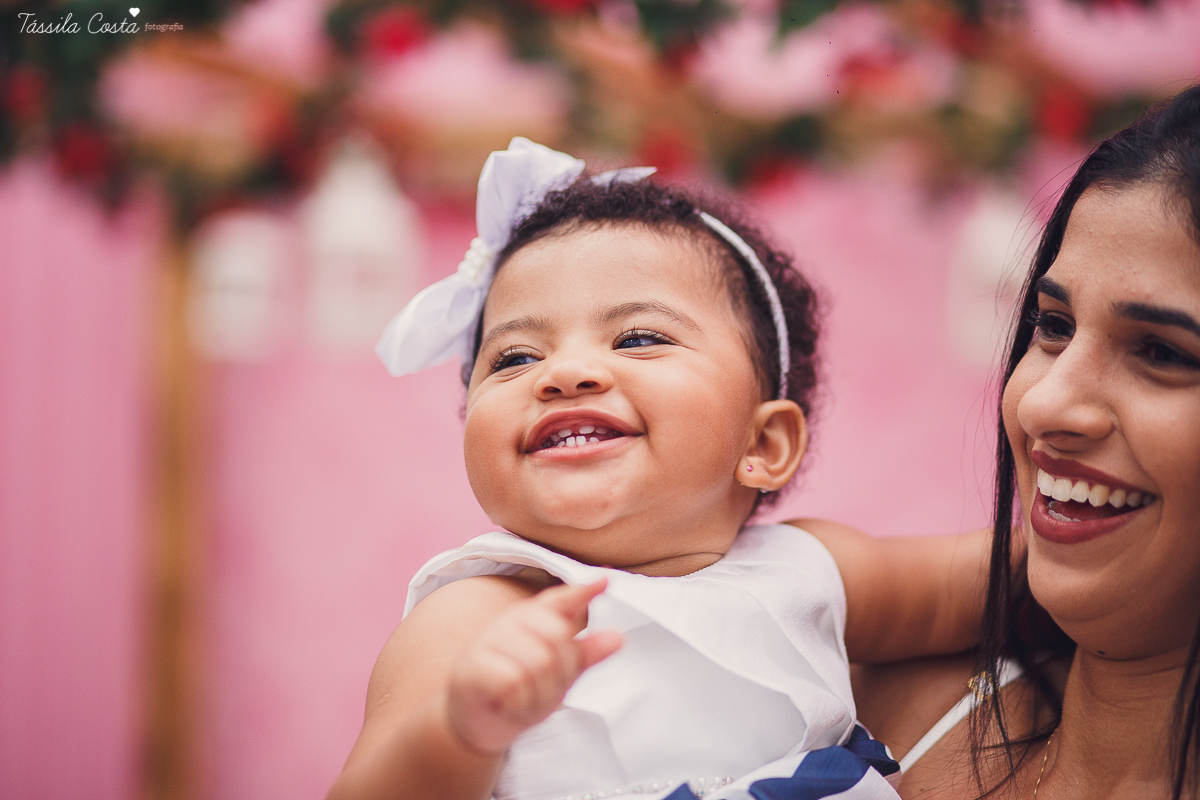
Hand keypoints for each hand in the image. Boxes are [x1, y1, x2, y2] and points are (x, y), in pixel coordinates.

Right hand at [445, 579, 622, 754]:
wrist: (477, 719)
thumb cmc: (520, 689)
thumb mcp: (559, 673)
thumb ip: (584, 653)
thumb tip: (618, 638)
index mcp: (533, 616)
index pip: (561, 599)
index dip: (582, 591)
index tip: (606, 580)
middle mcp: (510, 621)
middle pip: (557, 638)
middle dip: (560, 675)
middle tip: (544, 691)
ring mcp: (488, 640)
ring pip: (538, 664)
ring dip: (539, 695)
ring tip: (526, 700)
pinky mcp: (473, 665)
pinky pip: (514, 683)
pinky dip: (519, 703)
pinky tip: (510, 705)